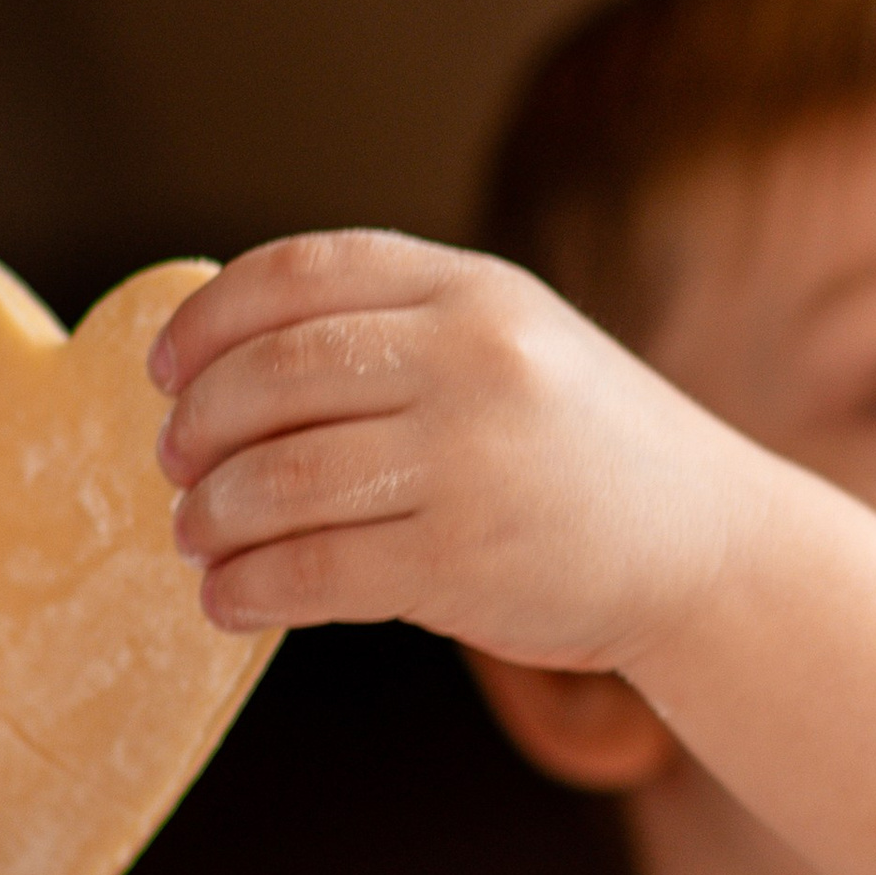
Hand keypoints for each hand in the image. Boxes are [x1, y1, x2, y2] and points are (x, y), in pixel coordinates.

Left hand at [152, 231, 741, 674]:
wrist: (711, 548)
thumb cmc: (583, 452)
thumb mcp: (512, 346)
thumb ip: (395, 336)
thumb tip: (223, 370)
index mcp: (473, 291)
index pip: (300, 273)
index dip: (207, 319)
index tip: (164, 370)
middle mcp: (473, 359)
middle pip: (273, 374)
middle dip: (197, 425)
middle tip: (173, 465)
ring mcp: (472, 459)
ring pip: (281, 478)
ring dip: (210, 515)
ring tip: (194, 537)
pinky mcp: (465, 561)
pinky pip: (314, 572)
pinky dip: (247, 591)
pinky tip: (228, 601)